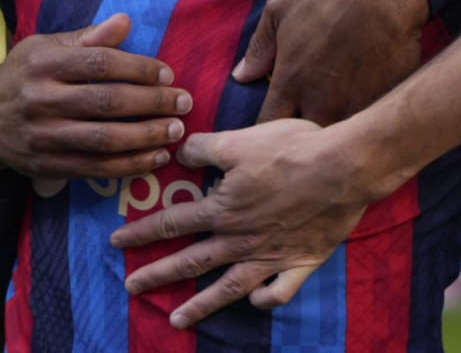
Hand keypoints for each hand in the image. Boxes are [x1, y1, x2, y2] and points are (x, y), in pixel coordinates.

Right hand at [0, 12, 192, 178]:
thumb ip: (86, 38)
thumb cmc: (23, 75)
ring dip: (146, 137)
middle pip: (106, 102)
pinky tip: (154, 158)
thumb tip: (125, 21)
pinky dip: (129, 165)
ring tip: (175, 131)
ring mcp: (44, 136)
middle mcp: (41, 99)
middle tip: (183, 103)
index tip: (167, 74)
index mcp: (43, 64)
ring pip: (104, 139)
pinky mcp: (49, 165)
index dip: (138, 68)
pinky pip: (95, 168)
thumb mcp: (45, 48)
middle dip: (151, 103)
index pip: (99, 63)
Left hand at [109, 119, 367, 325]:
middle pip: (192, 261)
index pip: (173, 222)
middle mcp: (241, 238)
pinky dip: (268, 299)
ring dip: (200, 305)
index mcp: (223, 208)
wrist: (344, 168)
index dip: (142, 232)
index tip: (116, 242)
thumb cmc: (291, 149)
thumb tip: (179, 151)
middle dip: (157, 275)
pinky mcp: (302, 260)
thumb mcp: (239, 139)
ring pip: (229, 287)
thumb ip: (205, 148)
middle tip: (130, 287)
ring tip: (175, 321)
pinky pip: (282, 290)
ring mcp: (271, 255)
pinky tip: (257, 303)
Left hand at [233, 0, 427, 123]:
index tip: (269, 127)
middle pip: (301, 143)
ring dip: (329, 137)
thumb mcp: (279, 10)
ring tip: (329, 129)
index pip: (266, 126)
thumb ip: (258, 48)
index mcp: (289, 83)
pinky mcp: (382, 104)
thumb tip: (240, 75)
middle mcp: (319, 103)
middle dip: (297, 140)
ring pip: (335, 140)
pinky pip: (366, 126)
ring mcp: (353, 107)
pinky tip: (359, 116)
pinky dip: (359, 125)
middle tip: (299, 129)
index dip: (265, 132)